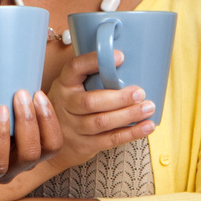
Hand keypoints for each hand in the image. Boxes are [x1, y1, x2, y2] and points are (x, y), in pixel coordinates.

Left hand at [0, 90, 61, 186]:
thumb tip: (20, 54)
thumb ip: (9, 93)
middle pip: (31, 155)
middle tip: (20, 95)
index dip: (50, 122)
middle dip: (28, 124)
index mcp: (23, 152)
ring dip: (2, 134)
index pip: (51, 146)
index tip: (38, 94)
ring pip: (1, 164)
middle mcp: (10, 168)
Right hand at [45, 49, 156, 169]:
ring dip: (128, 115)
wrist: (51, 139)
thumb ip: (92, 74)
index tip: (120, 56)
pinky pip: (110, 139)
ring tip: (148, 108)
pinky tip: (145, 127)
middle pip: (91, 102)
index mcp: (65, 83)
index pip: (75, 68)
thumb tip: (126, 58)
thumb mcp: (73, 85)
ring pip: (102, 122)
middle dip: (119, 98)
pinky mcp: (84, 145)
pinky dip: (130, 133)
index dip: (94, 61)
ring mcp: (73, 127)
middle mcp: (66, 104)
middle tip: (140, 92)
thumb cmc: (71, 104)